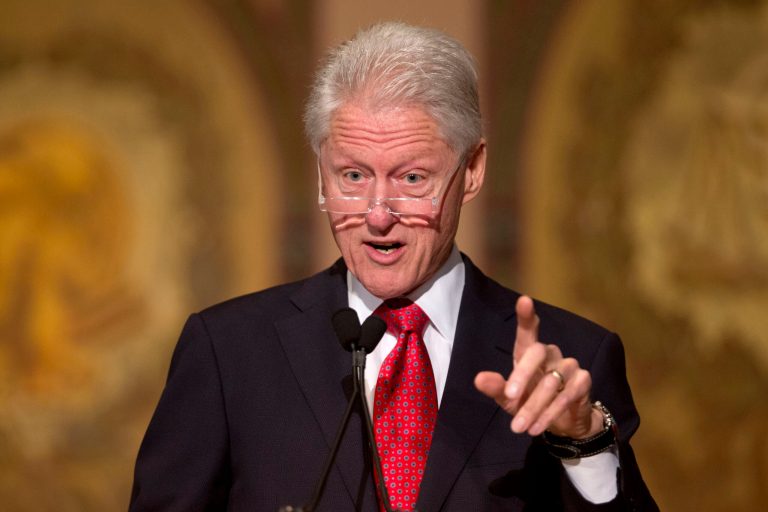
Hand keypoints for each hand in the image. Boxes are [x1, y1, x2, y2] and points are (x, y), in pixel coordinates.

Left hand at [474, 296, 601, 438]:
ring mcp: (569, 365)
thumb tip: (478, 379)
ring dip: (533, 406)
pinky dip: (549, 413)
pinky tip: (537, 427)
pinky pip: (567, 395)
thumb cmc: (530, 402)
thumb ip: (495, 387)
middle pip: (536, 352)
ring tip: (519, 427)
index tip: (524, 300)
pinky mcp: (584, 381)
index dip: (526, 316)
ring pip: (551, 381)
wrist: (563, 424)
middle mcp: (550, 354)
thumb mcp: (509, 399)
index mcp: (529, 353)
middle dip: (521, 375)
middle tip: (509, 396)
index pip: (528, 331)